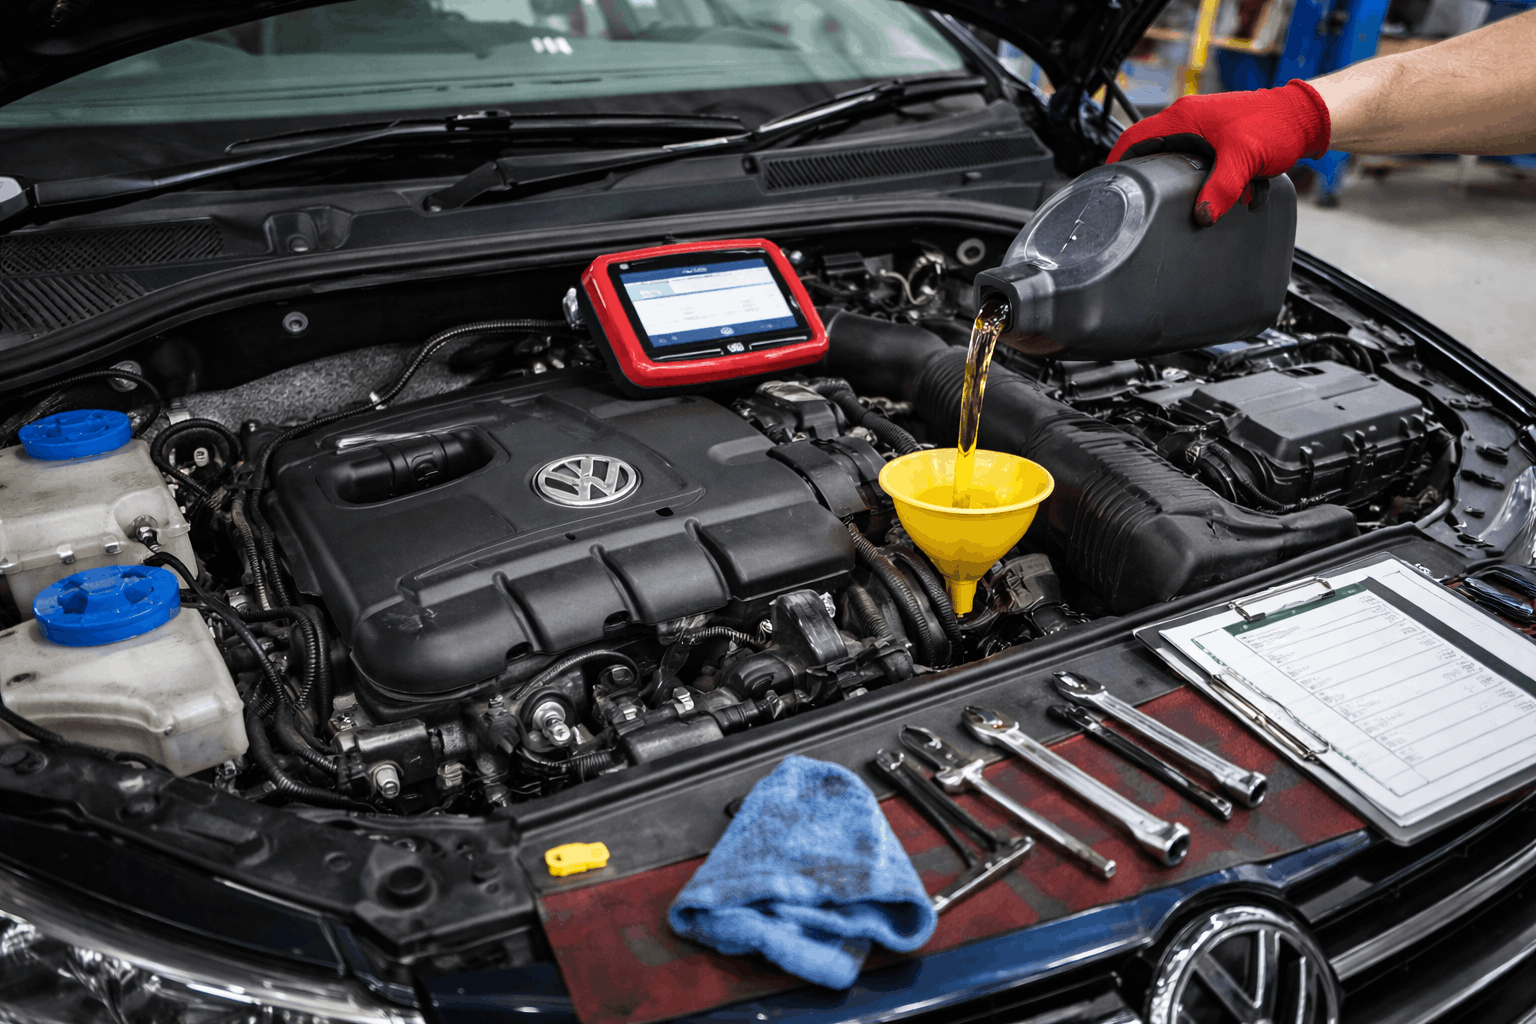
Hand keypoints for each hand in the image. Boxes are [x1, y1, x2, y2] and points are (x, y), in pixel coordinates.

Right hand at [1106, 80, 1330, 224]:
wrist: (1308, 116)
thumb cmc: (1277, 123)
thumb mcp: (1244, 159)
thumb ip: (1220, 189)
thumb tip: (1202, 217)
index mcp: (1184, 118)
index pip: (1133, 138)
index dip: (1115, 162)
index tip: (1105, 183)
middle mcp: (1189, 120)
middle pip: (1152, 152)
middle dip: (1147, 178)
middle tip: (1136, 202)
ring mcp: (1204, 130)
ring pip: (1176, 161)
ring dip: (1179, 183)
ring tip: (1178, 204)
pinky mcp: (1219, 141)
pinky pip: (1198, 164)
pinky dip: (1203, 182)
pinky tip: (1214, 197)